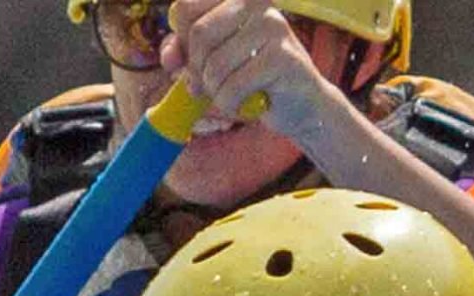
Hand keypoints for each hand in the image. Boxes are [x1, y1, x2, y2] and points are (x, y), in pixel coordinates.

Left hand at [160, 0, 340, 134]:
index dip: (180, 43)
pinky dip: (230, 104)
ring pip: (216, 64)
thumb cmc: (257, 80)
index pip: (185, 9)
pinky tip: (243, 105)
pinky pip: (234, 85)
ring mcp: (273, 27)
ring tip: (229, 96)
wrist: (303, 107)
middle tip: (205, 88)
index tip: (189, 65)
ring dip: (215, 91)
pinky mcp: (283, 57)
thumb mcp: (215, 58)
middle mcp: (256, 2)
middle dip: (197, 70)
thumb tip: (169, 58)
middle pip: (199, 35)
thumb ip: (186, 52)